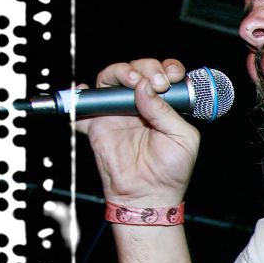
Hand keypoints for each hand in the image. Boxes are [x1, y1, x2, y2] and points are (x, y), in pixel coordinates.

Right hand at [75, 58, 199, 205]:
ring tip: (131, 81)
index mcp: (165, 105)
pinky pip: (83, 106)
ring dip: (120, 72)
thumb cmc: (172, 170)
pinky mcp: (98, 124)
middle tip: (154, 81)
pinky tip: (89, 91)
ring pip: (110, 79)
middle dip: (145, 68)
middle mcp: (141, 104)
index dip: (166, 68)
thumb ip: (166, 111)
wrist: (149, 194)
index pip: (163, 74)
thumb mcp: (183, 138)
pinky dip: (80, 95)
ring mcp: (118, 112)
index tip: (171, 77)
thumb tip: (146, 86)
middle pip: (136, 70)